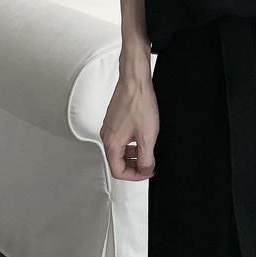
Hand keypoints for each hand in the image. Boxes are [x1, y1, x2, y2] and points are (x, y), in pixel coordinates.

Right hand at [100, 64, 158, 180]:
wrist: (135, 80)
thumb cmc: (138, 102)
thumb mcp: (147, 136)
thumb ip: (146, 159)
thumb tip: (146, 170)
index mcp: (111, 143)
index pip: (118, 171)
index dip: (135, 176)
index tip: (147, 172)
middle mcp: (107, 135)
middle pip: (118, 161)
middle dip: (134, 166)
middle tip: (148, 164)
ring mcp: (110, 126)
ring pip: (120, 149)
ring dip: (134, 154)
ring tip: (148, 150)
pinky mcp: (115, 118)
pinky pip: (121, 137)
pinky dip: (132, 142)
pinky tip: (143, 135)